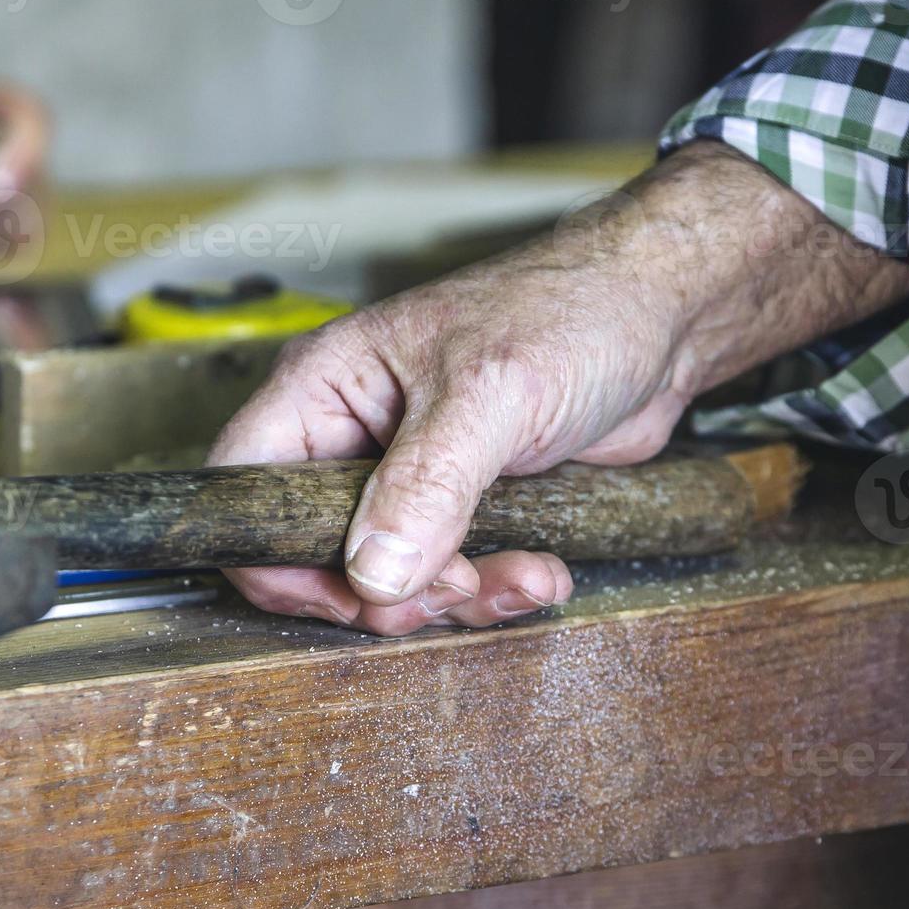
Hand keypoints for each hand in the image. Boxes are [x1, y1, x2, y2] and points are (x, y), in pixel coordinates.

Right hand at [207, 142, 908, 635]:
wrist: (663, 319)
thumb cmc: (571, 310)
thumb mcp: (490, 395)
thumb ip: (427, 484)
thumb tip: (373, 568)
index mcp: (325, 388)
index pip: (245, 488)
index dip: (278, 556)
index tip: (350, 591)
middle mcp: (353, 436)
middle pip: (314, 554)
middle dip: (386, 591)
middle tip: (452, 588)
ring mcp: (408, 477)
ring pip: (388, 580)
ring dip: (456, 599)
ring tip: (519, 574)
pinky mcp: (464, 509)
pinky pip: (451, 579)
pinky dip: (495, 590)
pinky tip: (543, 568)